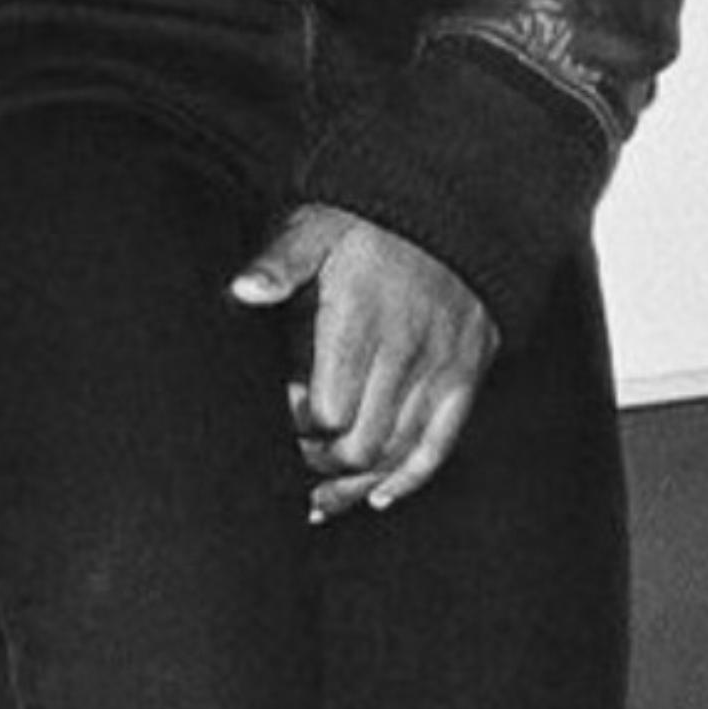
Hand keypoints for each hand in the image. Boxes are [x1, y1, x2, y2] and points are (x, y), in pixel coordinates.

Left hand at [230, 202, 500, 519]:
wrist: (452, 208)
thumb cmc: (370, 220)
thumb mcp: (317, 226)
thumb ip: (280, 262)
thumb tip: (242, 291)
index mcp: (361, 321)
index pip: (329, 408)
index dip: (298, 425)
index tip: (279, 413)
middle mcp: (405, 354)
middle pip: (362, 442)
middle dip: (320, 463)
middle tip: (290, 460)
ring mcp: (441, 371)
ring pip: (398, 454)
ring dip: (356, 485)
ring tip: (318, 500)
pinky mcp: (465, 379)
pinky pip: (440, 445)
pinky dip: (410, 479)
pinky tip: (379, 497)